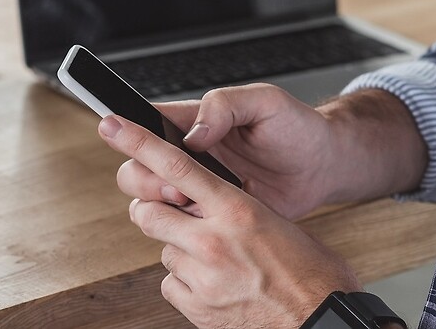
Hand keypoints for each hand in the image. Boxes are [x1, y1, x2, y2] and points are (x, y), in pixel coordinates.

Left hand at [99, 114, 360, 327]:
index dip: (138, 142)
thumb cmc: (312, 271)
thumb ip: (235, 207)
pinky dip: (185, 282)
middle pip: (148, 212)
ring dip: (179, 250)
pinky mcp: (197, 308)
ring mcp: (202, 276)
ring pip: (162, 250)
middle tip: (176, 215)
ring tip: (216, 259)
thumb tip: (207, 202)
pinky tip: (214, 284)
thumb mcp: (276, 220)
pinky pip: (170, 284)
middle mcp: (212, 241)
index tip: (111, 126)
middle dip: (156, 211)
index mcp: (237, 209)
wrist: (324, 320)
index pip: (177, 166)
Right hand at [122, 84, 426, 219]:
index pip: (145, 122)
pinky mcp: (210, 216)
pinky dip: (181, 227)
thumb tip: (192, 134)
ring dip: (160, 205)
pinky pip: (177, 227)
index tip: (114, 130)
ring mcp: (197, 188)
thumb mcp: (266, 102)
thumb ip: (225, 106)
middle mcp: (189, 156)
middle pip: (135, 167)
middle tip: (178, 186)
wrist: (324, 168)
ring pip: (148, 200)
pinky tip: (208, 220)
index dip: (126, 129)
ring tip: (193, 204)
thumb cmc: (298, 128)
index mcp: (194, 122)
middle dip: (145, 179)